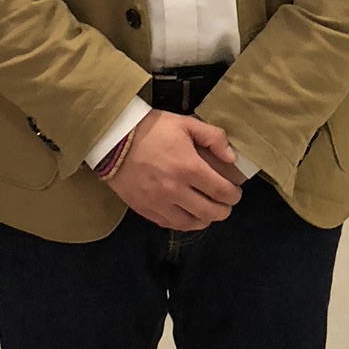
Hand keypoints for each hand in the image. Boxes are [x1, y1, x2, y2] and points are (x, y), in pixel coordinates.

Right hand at [107, 110, 242, 229]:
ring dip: (204, 220)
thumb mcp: (185, 123)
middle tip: (225, 204)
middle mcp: (175, 190)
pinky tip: (187, 215)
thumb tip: (231, 157)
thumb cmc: (151, 129)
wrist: (113, 139)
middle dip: (224, 210)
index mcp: (188, 168)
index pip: (221, 191)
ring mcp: (158, 203)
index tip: (235, 192)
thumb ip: (213, 137)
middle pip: (209, 212)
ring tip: (208, 212)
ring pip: (190, 223)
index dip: (233, 195)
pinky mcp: (144, 209)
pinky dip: (183, 223)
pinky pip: (169, 224)